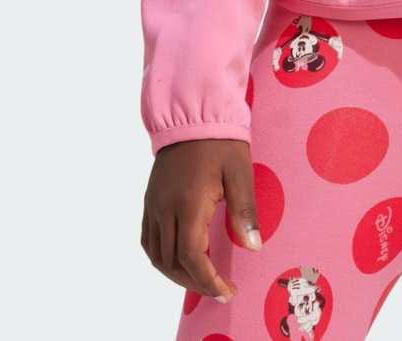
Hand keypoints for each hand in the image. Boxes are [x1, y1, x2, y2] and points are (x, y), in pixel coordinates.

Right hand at [141, 138, 263, 298]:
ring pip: (156, 255)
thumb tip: (253, 247)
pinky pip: (148, 240)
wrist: (191, 112)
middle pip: (172, 263)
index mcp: (189, 203)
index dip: (208, 281)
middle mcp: (165, 208)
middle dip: (196, 282)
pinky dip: (162, 257)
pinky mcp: (150, 200)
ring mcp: (154, 205)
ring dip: (177, 274)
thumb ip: (245, 211)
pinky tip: (180, 258)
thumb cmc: (220, 141)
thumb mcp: (240, 171)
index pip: (192, 257)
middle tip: (219, 288)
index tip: (227, 290)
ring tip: (202, 277)